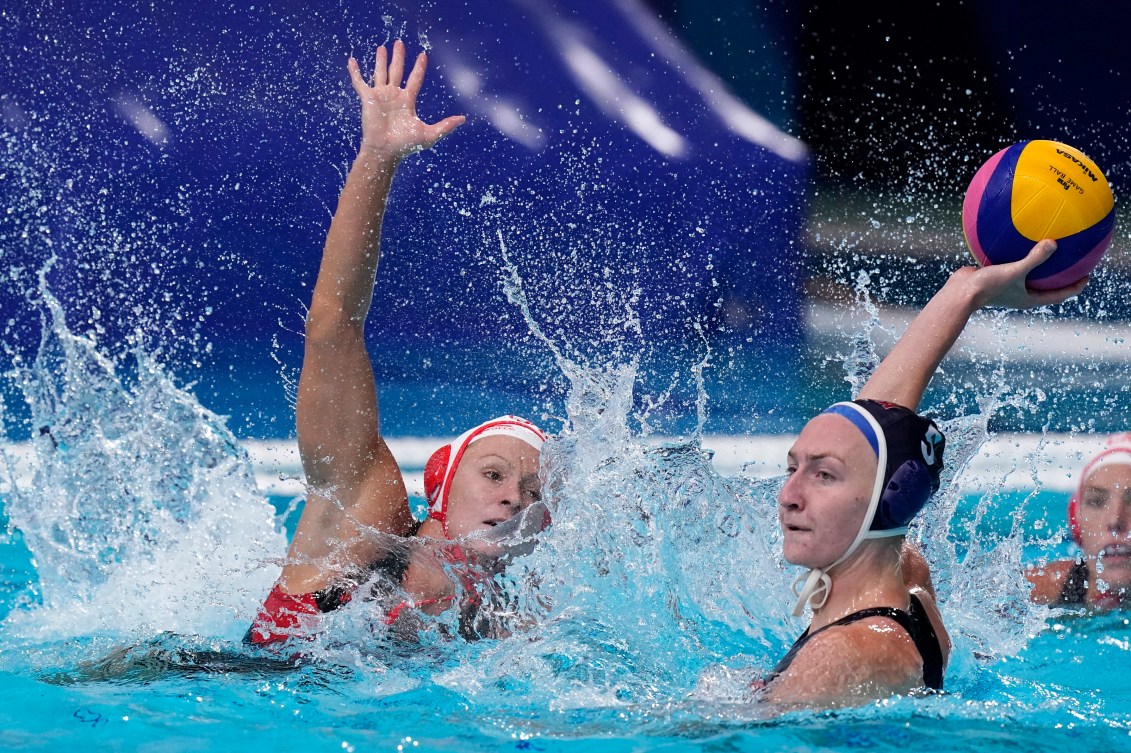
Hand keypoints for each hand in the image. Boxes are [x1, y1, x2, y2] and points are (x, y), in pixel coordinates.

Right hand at [348, 40, 464, 161]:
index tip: (423, 55)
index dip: (419, 67)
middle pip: (397, 71)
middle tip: (399, 43)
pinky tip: (352, 61)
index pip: (415, 79)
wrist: (386, 151)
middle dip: (399, 57)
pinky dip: (355, 72)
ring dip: (381, 60)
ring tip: (382, 48)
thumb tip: (463, 119)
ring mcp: (380, 96)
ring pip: (380, 73)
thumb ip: (446, 125)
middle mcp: (394, 96)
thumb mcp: (430, 134)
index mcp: (407, 101)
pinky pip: (359, 82)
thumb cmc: (406, 145)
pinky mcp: (367, 99)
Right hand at [957, 239, 1088, 309]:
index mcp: (1029, 299)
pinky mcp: (996, 276)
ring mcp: (1008, 286)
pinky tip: (1017, 239)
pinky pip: (1011, 264)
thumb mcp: (1014, 271)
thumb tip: (1053, 243)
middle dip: (1061, 276)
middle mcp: (1020, 294)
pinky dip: (1017, 254)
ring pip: (1028, 275)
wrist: (959, 293)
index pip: (1060, 295)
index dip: (1076, 286)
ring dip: (1038, 265)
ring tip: (1047, 247)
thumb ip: (1034, 258)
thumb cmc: (988, 287)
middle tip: (1074, 261)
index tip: (1087, 274)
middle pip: (1047, 286)